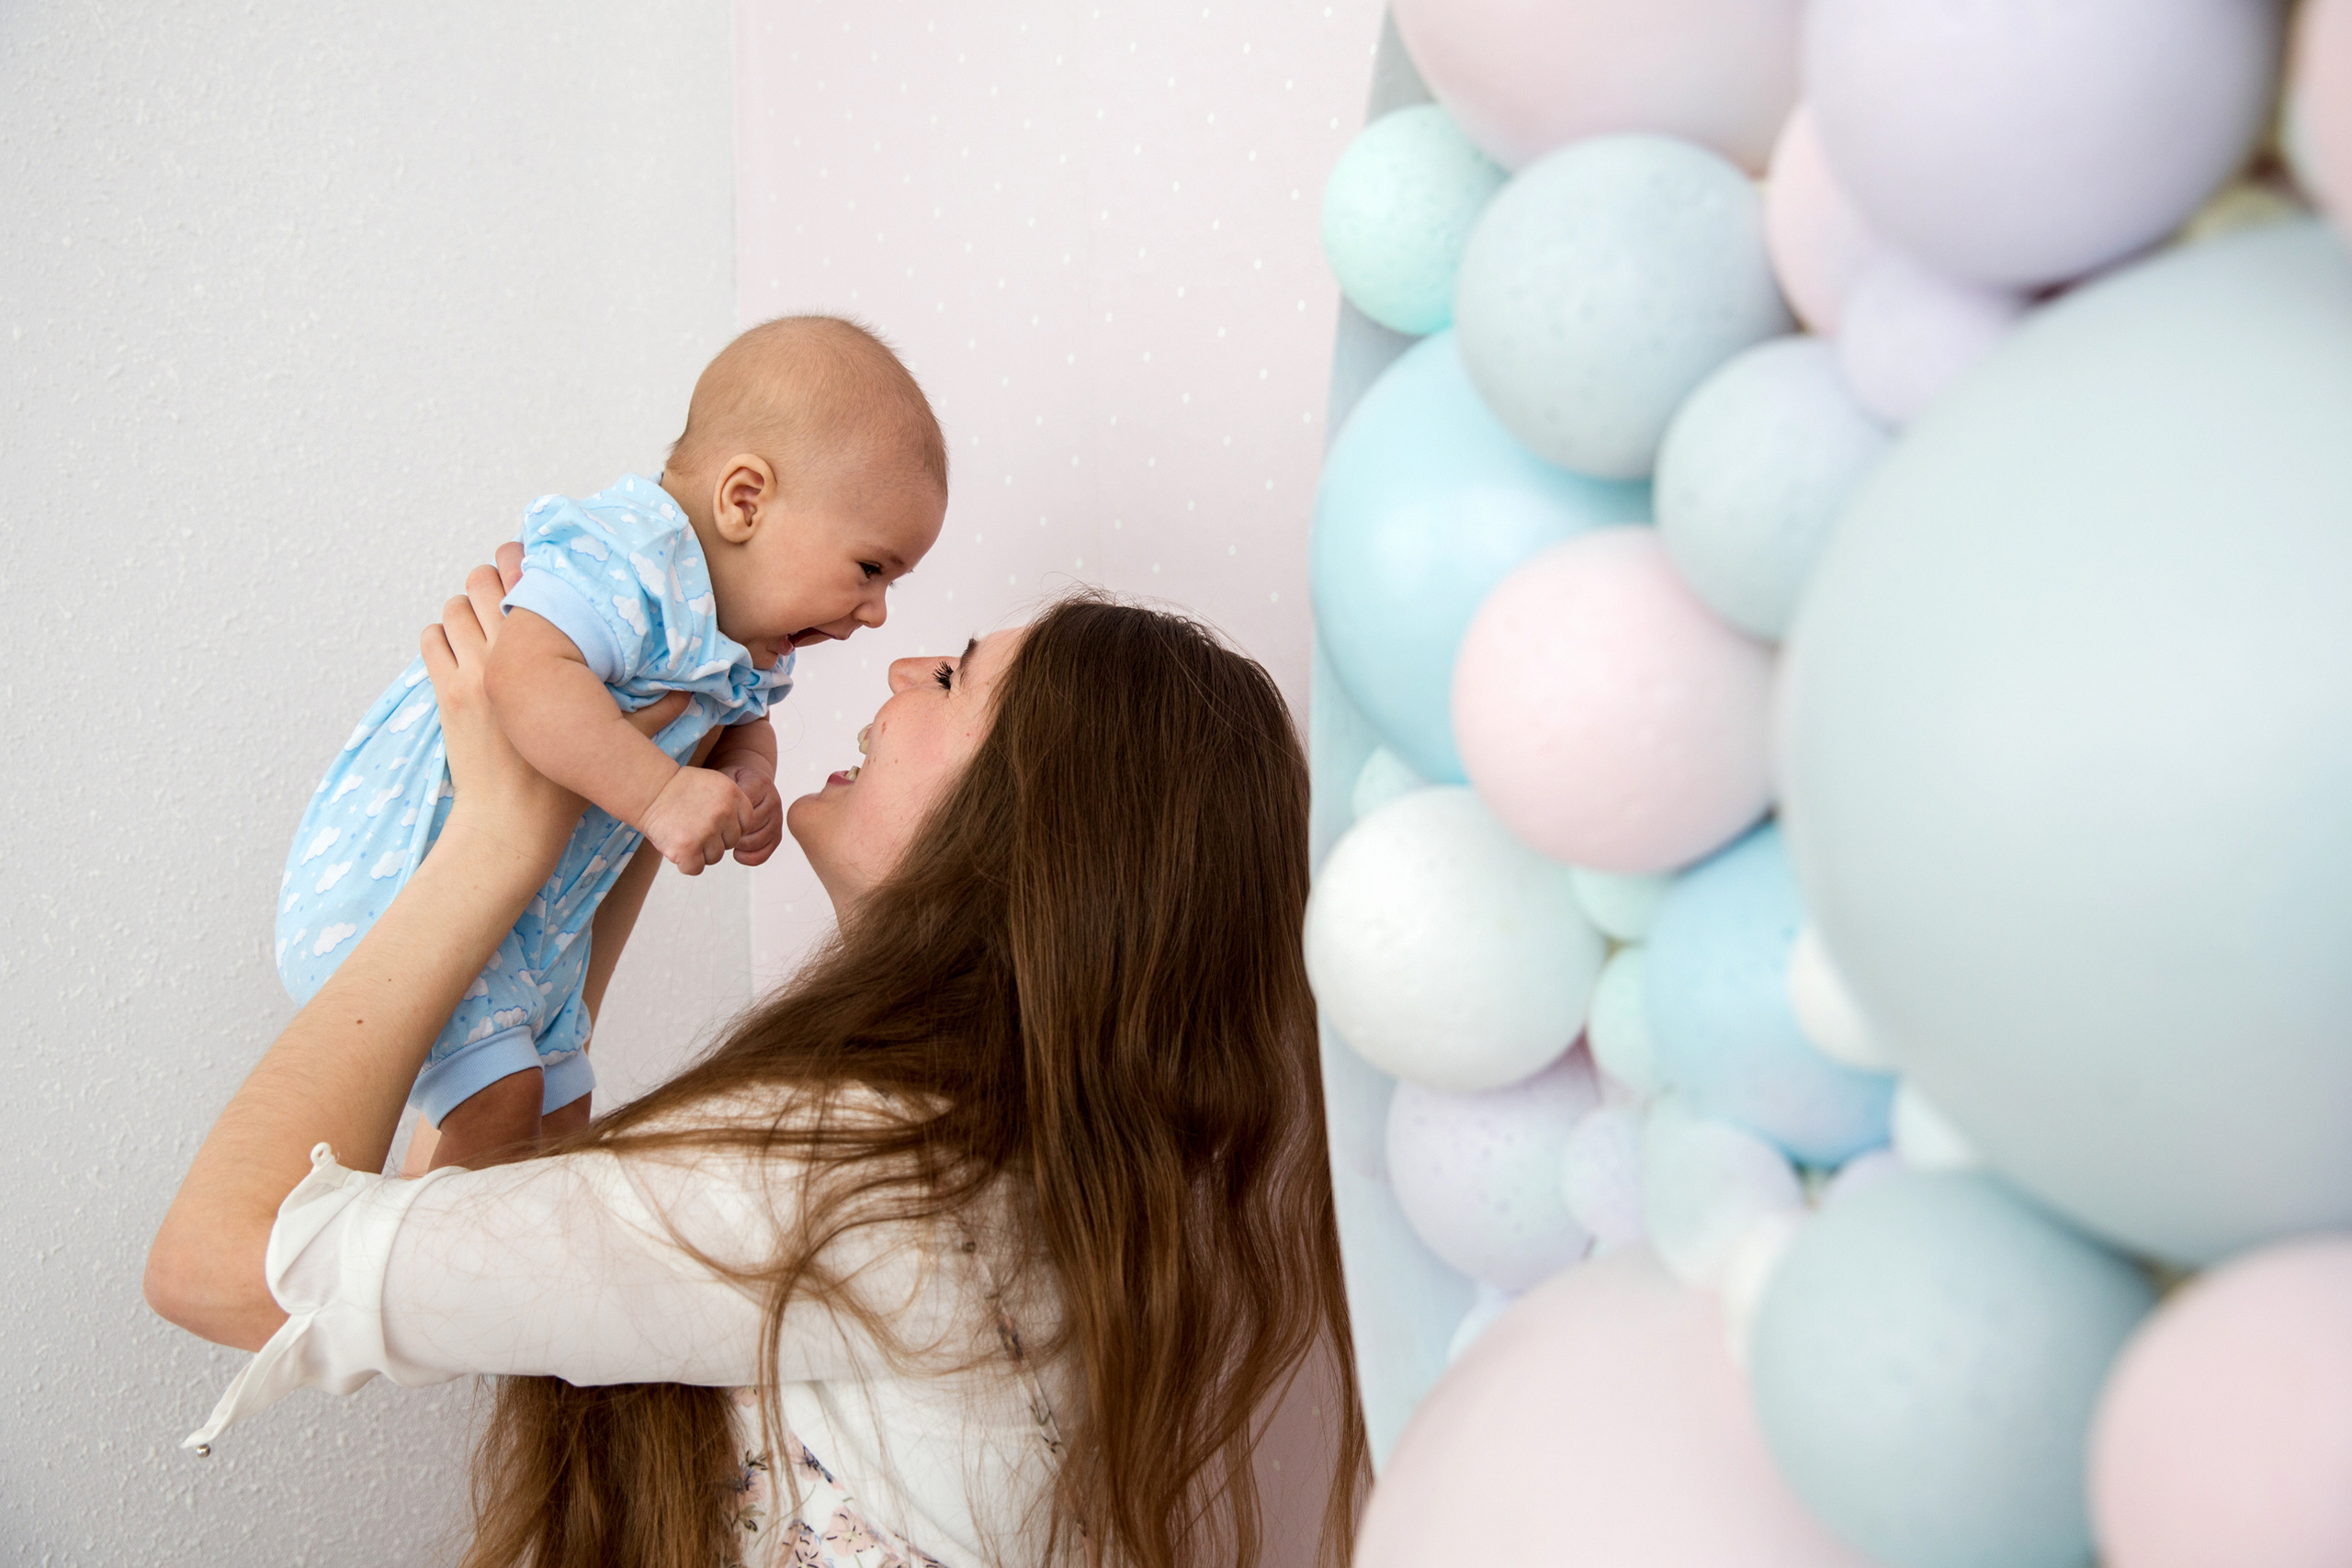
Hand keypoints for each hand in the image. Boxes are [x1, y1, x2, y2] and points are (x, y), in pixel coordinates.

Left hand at [421, 552, 688, 873]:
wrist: (511, 825)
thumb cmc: (562, 791)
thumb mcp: (612, 744)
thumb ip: (652, 714)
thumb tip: (692, 692)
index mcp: (545, 662)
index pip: (526, 581)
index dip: (527, 562)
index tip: (538, 566)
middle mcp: (502, 660)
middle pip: (481, 580)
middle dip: (494, 577)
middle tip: (511, 588)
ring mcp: (469, 676)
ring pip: (453, 606)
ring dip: (466, 604)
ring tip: (485, 616)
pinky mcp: (445, 695)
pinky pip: (432, 639)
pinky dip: (443, 634)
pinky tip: (461, 644)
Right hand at [640, 765, 753, 875]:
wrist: (649, 789)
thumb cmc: (678, 789)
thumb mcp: (714, 786)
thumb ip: (732, 807)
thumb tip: (742, 835)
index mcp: (734, 795)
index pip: (746, 824)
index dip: (728, 826)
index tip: (711, 821)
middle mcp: (724, 813)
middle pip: (731, 842)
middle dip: (714, 840)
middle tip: (692, 827)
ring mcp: (707, 832)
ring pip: (714, 857)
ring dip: (699, 852)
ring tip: (682, 833)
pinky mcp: (688, 849)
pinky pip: (695, 868)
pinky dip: (685, 863)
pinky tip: (675, 846)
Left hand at [715, 762, 783, 865]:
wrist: (749, 783)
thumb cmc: (731, 783)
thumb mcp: (723, 778)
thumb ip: (719, 791)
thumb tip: (706, 813)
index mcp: (760, 783)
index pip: (742, 806)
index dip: (725, 816)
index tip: (711, 817)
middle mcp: (773, 800)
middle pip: (749, 825)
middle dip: (730, 831)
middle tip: (715, 830)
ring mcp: (777, 818)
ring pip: (755, 841)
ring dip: (738, 844)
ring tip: (725, 839)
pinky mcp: (777, 835)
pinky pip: (764, 853)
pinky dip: (749, 857)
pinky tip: (736, 853)